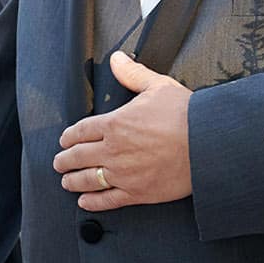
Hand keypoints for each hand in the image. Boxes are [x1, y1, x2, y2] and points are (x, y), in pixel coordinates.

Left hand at [54, 51, 191, 208]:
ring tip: (66, 181)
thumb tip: (117, 59)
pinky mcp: (135, 193)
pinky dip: (92, 203)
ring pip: (87, 180)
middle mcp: (113, 150)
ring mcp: (123, 174)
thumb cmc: (183, 113)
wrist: (205, 143)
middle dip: (64, 160)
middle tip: (58, 162)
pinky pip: (106, 200)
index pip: (82, 131)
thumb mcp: (158, 86)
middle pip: (78, 157)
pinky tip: (85, 202)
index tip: (64, 140)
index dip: (69, 136)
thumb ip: (133, 74)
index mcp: (116, 124)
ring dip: (72, 181)